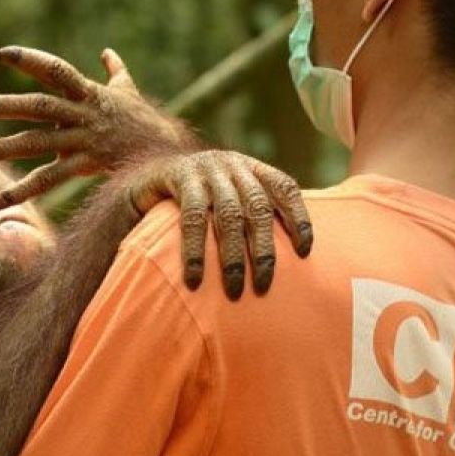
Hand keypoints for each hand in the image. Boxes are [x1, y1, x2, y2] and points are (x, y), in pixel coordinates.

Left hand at [0, 46, 194, 209]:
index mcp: (89, 93)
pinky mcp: (86, 165)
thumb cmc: (145, 121)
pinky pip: (47, 179)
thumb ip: (115, 71)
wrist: (169, 152)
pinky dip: (19, 191)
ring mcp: (84, 140)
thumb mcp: (129, 92)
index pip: (55, 70)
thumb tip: (108, 52)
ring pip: (36, 143)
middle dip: (5, 105)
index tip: (0, 55)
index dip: (29, 60)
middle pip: (39, 106)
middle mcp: (83, 114)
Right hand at [127, 150, 313, 299]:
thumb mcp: (229, 195)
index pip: (285, 188)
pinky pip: (193, 217)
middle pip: (258, 208)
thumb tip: (290, 259)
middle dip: (264, 249)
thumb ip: (253, 214)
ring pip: (229, 215)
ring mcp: (207, 169)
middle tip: (264, 285)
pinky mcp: (180, 177)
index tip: (305, 251)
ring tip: (235, 290)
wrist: (149, 171)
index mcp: (253, 169)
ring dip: (233, 256)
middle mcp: (234, 164)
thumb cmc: (199, 197)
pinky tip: (195, 277)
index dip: (298, 218)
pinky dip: (196, 250)